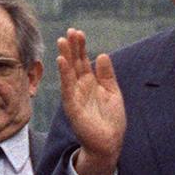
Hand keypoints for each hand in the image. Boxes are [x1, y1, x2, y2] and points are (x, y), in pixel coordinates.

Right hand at [56, 28, 125, 174]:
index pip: (83, 60)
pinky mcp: (72, 106)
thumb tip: (102, 54)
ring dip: (65, 56)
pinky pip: (67, 87)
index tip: (78, 32)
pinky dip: (64, 74)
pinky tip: (62, 61)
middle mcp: (80, 87)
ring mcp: (75, 95)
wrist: (109, 143)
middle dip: (72, 47)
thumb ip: (107, 75)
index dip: (80, 47)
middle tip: (70, 31)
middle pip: (74, 63)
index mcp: (90, 82)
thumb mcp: (113, 93)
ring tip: (62, 41)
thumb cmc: (111, 120)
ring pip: (68, 72)